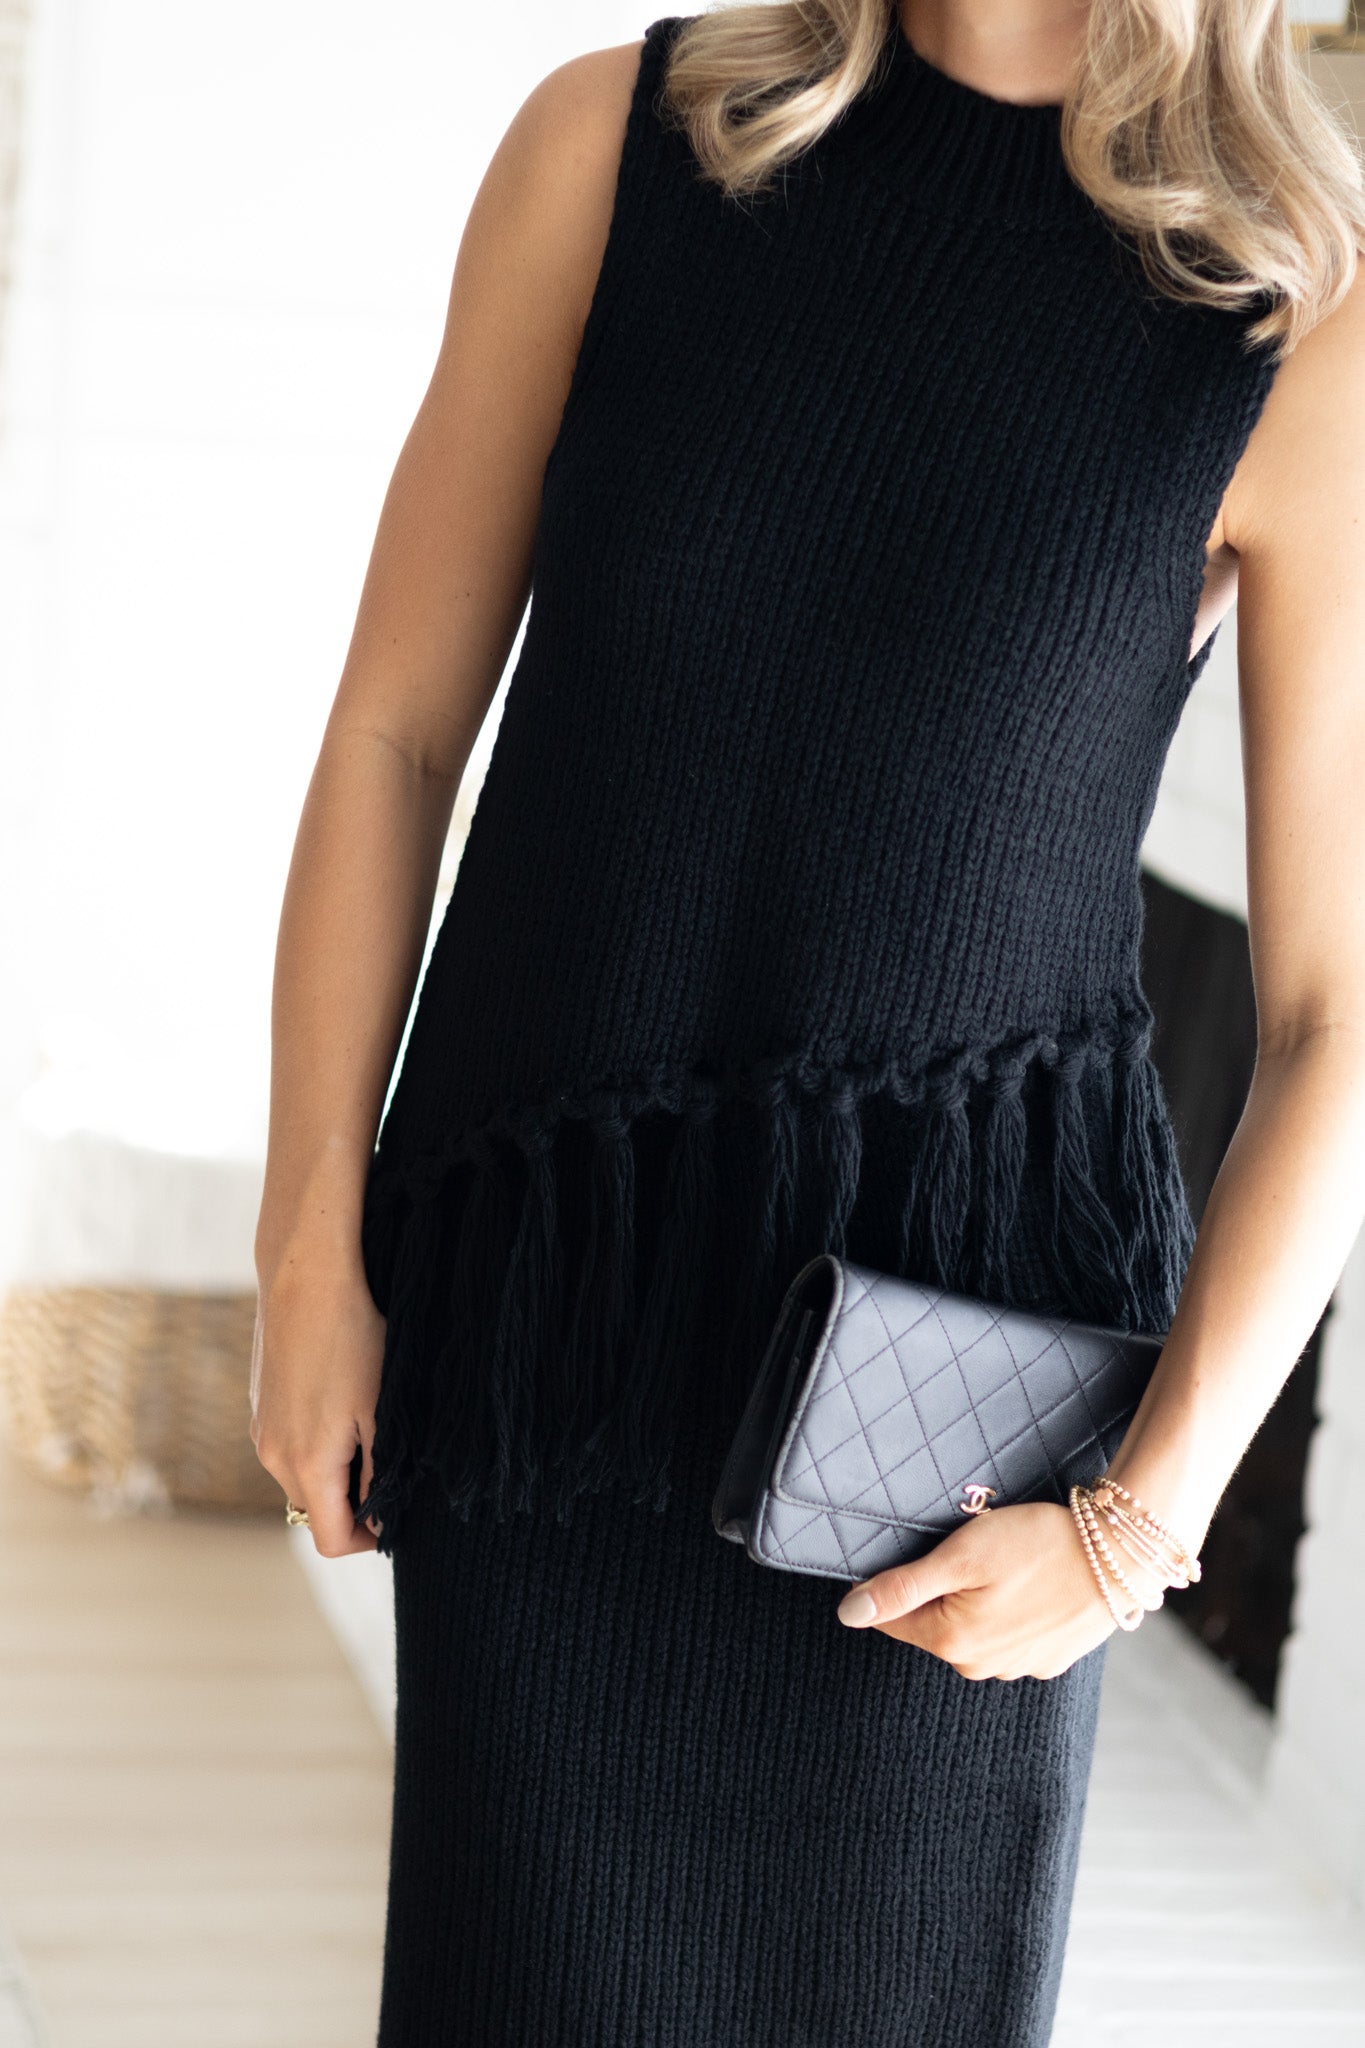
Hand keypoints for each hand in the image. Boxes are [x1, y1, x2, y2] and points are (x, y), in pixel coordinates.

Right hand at [249, 1243, 385, 1555]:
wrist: (306, 1276)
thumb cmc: (353, 1339)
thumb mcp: (381, 1412)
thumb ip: (380, 1474)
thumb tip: (381, 1519)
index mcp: (306, 1465)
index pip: (330, 1541)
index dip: (368, 1541)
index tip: (396, 1518)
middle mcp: (272, 1456)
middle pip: (315, 1512)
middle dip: (352, 1505)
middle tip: (391, 1467)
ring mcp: (260, 1430)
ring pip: (301, 1478)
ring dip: (334, 1472)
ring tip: (369, 1427)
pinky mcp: (259, 1407)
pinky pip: (288, 1447)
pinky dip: (316, 1445)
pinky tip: (341, 1402)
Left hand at [833, 1501, 1169, 1679]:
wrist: (1118, 1556)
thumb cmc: (1037, 1545)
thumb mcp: (960, 1555)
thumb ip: (902, 1587)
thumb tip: (848, 1613)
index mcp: (951, 1641)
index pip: (891, 1618)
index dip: (892, 1582)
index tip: (918, 1552)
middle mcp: (980, 1666)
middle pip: (932, 1624)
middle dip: (940, 1590)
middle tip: (971, 1549)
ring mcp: (1017, 1666)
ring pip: (972, 1629)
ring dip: (976, 1600)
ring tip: (1006, 1564)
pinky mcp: (1048, 1659)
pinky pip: (1009, 1635)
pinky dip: (1010, 1611)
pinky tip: (1029, 1584)